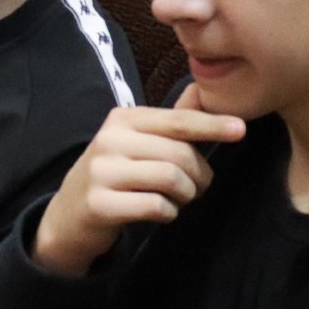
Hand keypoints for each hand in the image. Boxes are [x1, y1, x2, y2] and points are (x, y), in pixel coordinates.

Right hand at [30, 88, 245, 278]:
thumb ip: (169, 124)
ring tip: (179, 199)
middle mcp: (110, 139)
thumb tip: (202, 92)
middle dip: (199, 176)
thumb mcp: (136, 143)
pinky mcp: (99, 203)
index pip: (177, 120)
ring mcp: (102, 171)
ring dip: (186, 195)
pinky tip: (161, 212)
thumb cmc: (114, 175)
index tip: (241, 129)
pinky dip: (168, 213)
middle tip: (198, 188)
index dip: (211, 124)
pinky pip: (154, 206)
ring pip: (170, 179)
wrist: (68, 216)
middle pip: (179, 154)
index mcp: (123, 119)